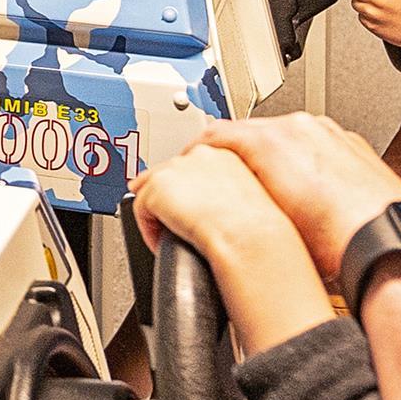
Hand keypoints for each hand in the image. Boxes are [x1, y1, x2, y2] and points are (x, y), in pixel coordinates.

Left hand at [135, 148, 337, 354]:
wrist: (250, 238)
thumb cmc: (260, 230)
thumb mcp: (253, 203)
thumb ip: (233, 196)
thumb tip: (222, 209)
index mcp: (227, 156)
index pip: (194, 165)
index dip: (187, 190)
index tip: (188, 208)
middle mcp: (201, 156)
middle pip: (171, 175)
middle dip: (170, 201)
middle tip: (176, 225)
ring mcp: (178, 168)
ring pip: (154, 192)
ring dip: (160, 217)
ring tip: (171, 237)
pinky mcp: (158, 185)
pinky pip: (140, 210)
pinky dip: (148, 230)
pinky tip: (161, 243)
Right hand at [193, 115, 400, 275]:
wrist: (389, 245)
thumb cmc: (335, 241)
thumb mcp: (265, 220)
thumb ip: (234, 193)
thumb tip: (217, 200)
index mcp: (276, 137)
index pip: (217, 134)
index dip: (194, 155)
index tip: (187, 168)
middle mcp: (305, 128)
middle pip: (250, 133)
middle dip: (233, 158)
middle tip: (222, 187)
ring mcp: (332, 136)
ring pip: (284, 139)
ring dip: (268, 161)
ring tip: (264, 195)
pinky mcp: (354, 148)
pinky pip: (314, 149)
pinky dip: (301, 166)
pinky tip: (303, 197)